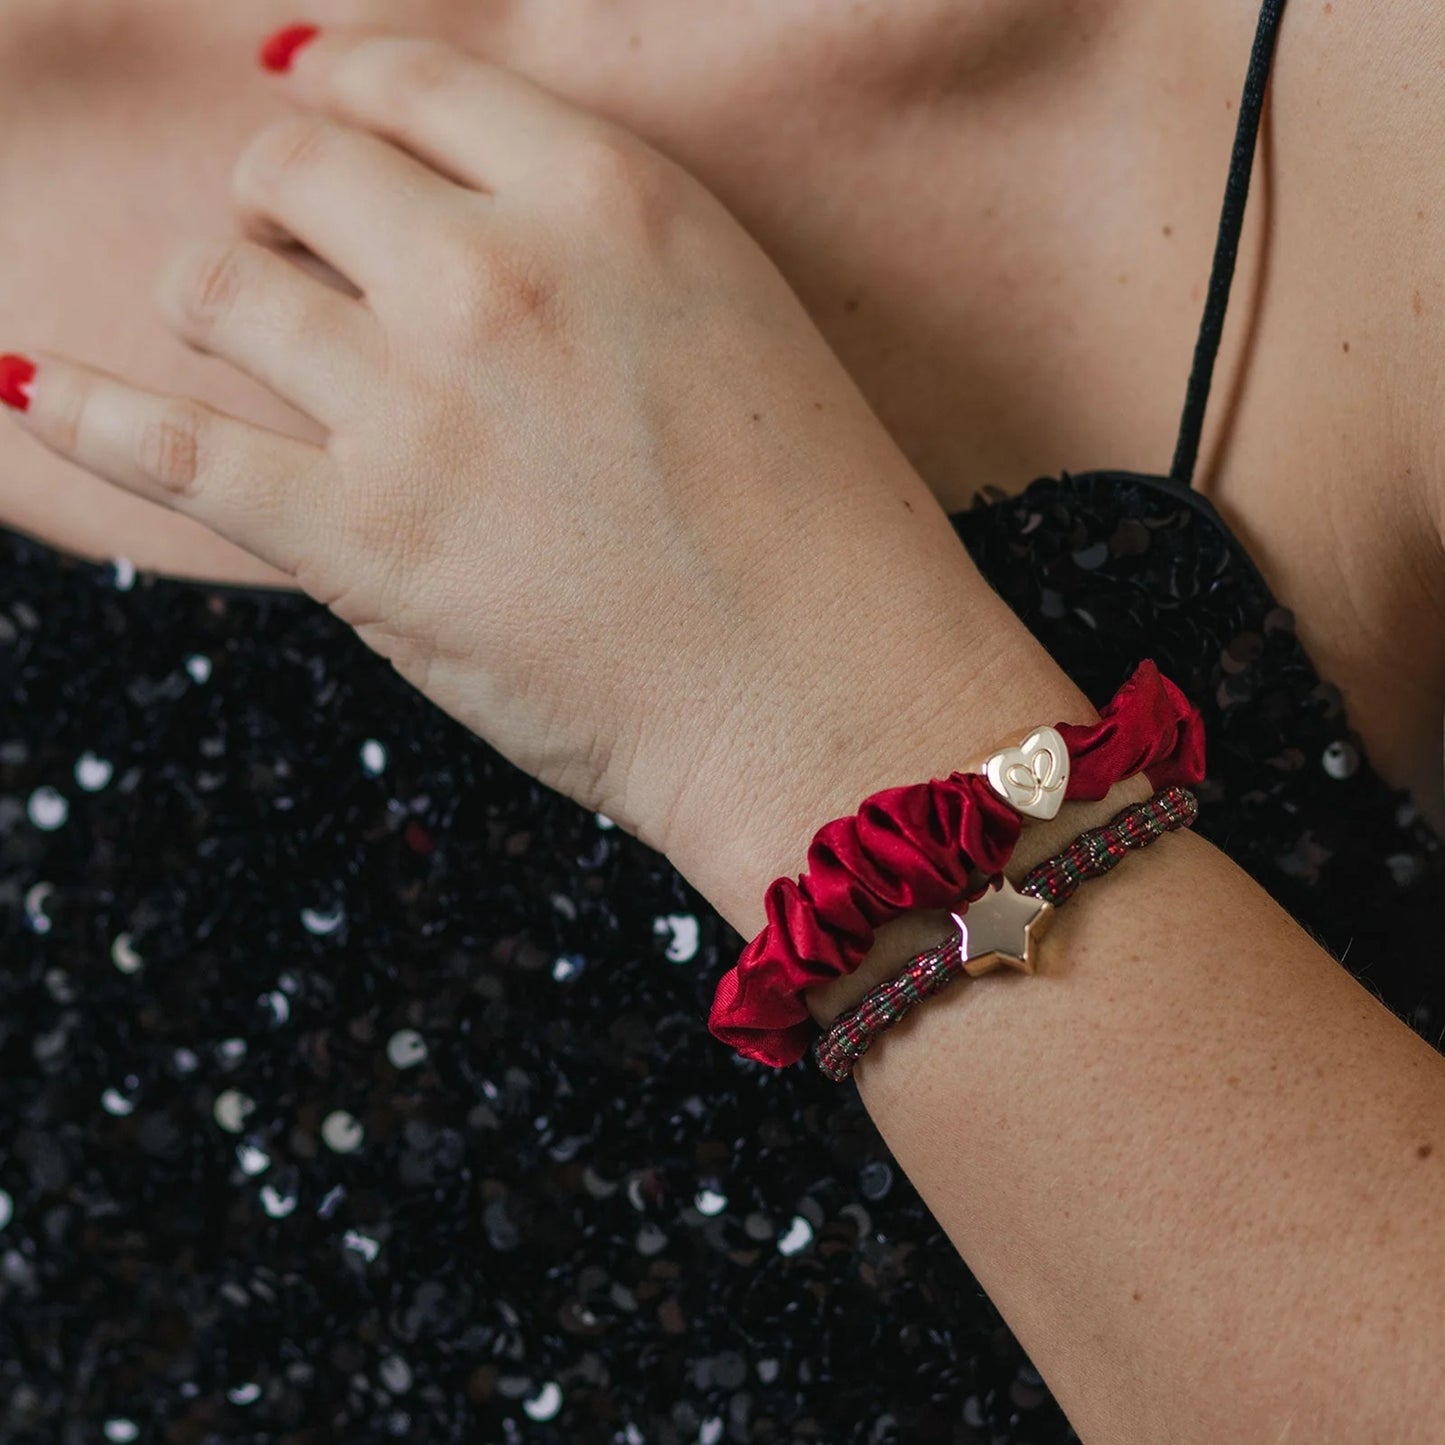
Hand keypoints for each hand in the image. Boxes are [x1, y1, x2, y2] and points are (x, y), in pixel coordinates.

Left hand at [1, 26, 1052, 897]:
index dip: (346, 99)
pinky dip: (72, 410)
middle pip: (290, 166)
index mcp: (611, 198)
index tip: (329, 137)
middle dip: (285, 206)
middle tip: (315, 272)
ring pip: (221, 286)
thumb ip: (588, 247)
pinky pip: (163, 444)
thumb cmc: (816, 527)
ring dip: (228, 310)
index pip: (405, 77)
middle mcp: (497, 273)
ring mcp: (418, 406)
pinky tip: (16, 381)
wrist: (830, 697)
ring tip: (272, 362)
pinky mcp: (360, 538)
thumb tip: (448, 205)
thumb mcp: (728, 322)